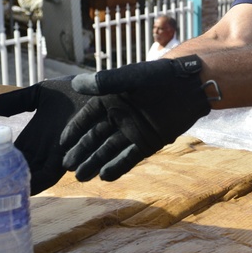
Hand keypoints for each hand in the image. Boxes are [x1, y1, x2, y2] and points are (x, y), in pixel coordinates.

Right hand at [0, 76, 93, 194]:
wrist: (102, 89)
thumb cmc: (74, 92)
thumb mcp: (41, 94)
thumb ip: (19, 100)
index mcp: (36, 139)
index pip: (13, 156)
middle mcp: (46, 151)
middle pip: (21, 171)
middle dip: (4, 181)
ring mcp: (62, 154)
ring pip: (36, 177)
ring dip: (20, 183)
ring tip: (0, 192)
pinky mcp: (77, 154)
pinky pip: (55, 173)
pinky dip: (40, 180)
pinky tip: (27, 183)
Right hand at [60, 55, 211, 181]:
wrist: (190, 86)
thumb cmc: (159, 76)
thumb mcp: (130, 77)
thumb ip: (105, 82)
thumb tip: (75, 84)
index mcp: (111, 100)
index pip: (87, 117)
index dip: (74, 130)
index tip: (61, 143)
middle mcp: (119, 117)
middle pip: (95, 137)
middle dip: (81, 152)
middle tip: (67, 166)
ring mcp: (133, 131)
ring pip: (109, 150)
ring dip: (95, 162)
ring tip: (81, 176)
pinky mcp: (147, 143)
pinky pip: (129, 157)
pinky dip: (117, 167)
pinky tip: (104, 176)